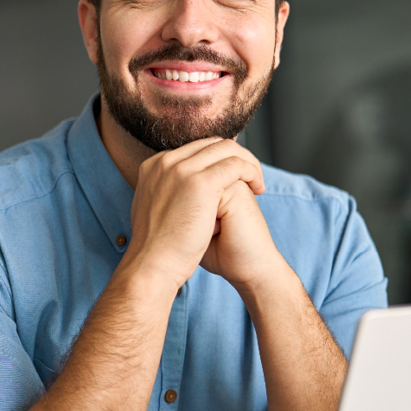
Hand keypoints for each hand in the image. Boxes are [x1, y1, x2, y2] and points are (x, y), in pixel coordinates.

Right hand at [122, 138, 268, 290]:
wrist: (152, 266)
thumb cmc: (157, 249)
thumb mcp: (152, 211)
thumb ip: (164, 194)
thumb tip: (175, 194)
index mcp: (154, 166)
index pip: (195, 149)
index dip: (218, 160)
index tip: (232, 177)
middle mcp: (165, 162)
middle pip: (211, 144)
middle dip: (235, 157)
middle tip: (250, 177)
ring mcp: (182, 170)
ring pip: (227, 149)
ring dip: (248, 163)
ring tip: (257, 183)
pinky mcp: (200, 182)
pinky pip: (236, 164)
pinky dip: (252, 172)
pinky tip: (258, 188)